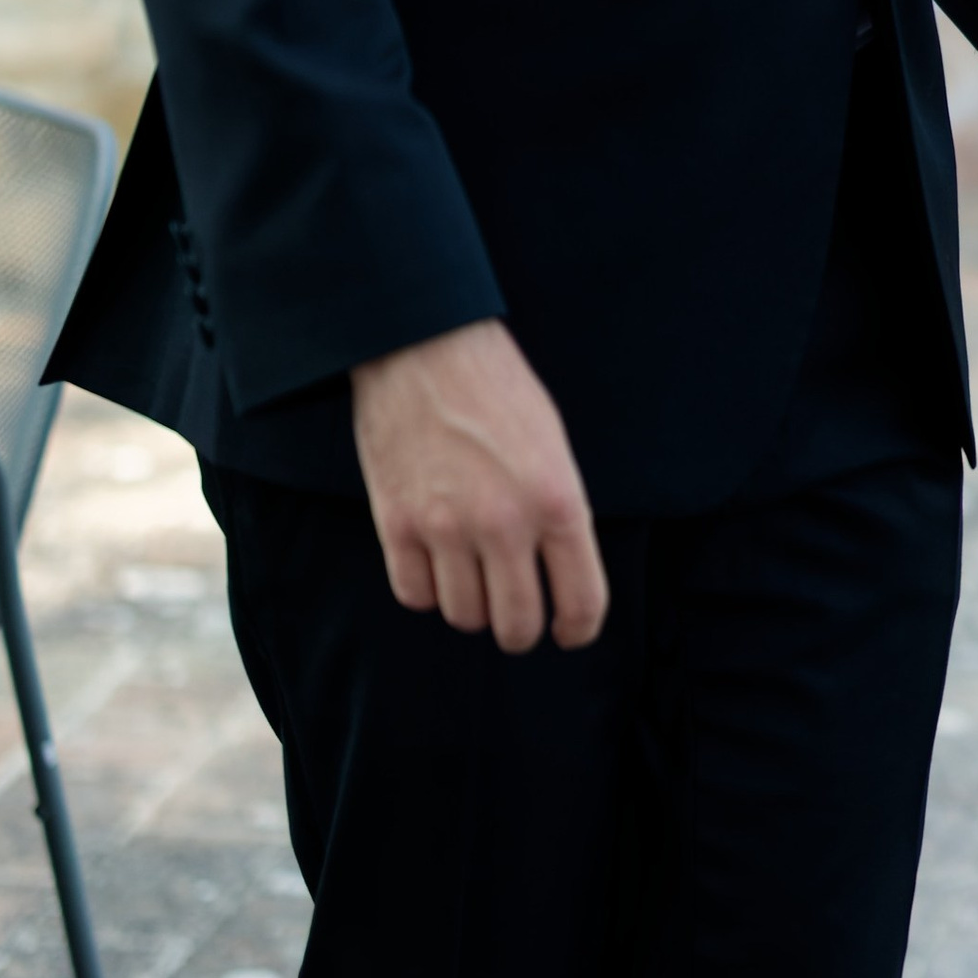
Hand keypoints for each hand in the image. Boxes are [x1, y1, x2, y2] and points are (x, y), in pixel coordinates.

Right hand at [349, 317, 607, 653]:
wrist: (423, 346)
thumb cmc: (496, 389)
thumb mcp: (553, 446)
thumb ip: (559, 512)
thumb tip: (557, 576)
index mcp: (557, 500)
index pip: (581, 601)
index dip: (578, 629)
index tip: (568, 632)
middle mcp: (505, 523)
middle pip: (516, 626)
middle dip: (521, 630)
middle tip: (517, 616)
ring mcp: (446, 528)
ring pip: (464, 616)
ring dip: (472, 607)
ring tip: (474, 578)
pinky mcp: (396, 524)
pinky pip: (415, 594)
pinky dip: (427, 589)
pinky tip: (436, 564)